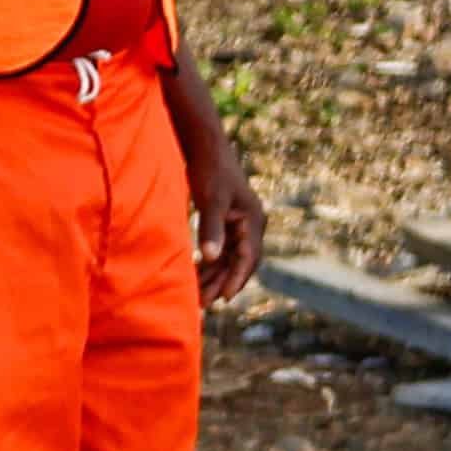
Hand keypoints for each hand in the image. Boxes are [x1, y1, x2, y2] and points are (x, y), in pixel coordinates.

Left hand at [179, 119, 268, 304]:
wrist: (206, 146)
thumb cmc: (210, 171)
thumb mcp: (210, 200)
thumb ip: (211, 229)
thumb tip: (211, 258)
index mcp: (253, 220)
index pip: (249, 257)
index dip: (237, 279)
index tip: (224, 298)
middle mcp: (251, 224)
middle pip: (240, 261)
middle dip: (223, 282)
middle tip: (205, 304)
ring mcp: (240, 223)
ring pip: (230, 257)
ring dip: (216, 275)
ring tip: (199, 296)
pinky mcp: (227, 221)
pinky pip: (222, 248)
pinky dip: (211, 262)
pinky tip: (197, 274)